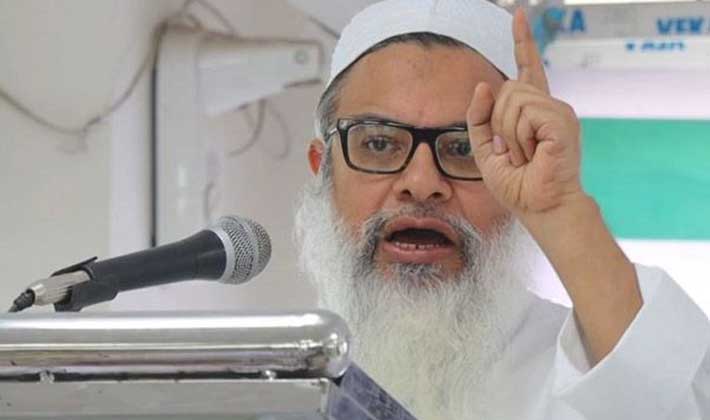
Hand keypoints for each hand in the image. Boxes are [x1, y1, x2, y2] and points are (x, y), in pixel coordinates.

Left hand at [467, 8, 582, 215]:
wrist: (540, 207)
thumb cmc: (517, 184)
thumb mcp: (484, 148)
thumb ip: (479, 117)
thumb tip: (486, 84)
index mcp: (534, 111)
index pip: (527, 69)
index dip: (522, 42)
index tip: (518, 15)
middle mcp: (549, 106)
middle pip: (507, 87)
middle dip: (497, 123)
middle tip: (514, 152)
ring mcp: (558, 111)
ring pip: (512, 99)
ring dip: (507, 133)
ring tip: (524, 155)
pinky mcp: (561, 121)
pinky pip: (523, 113)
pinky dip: (518, 138)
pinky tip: (533, 153)